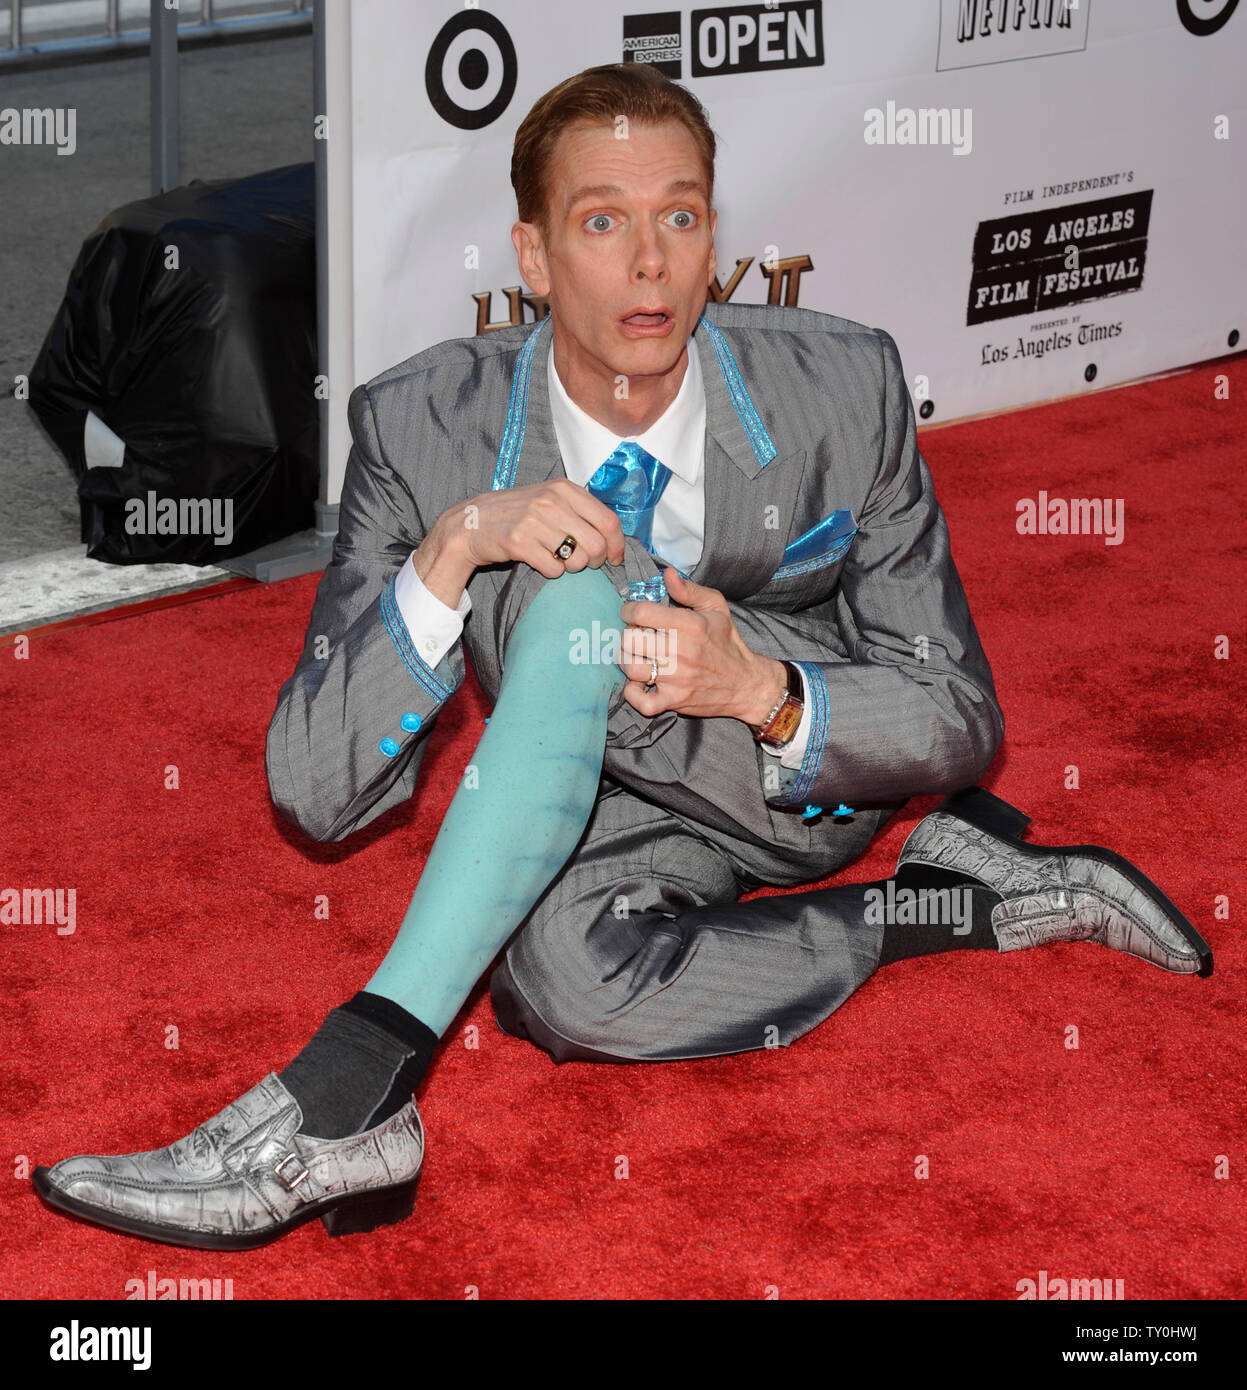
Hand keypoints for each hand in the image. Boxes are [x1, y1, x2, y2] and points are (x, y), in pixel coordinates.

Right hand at [440, 479, 626, 578]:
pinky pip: (554, 570)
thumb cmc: (517, 514)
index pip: (608, 521)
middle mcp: (551, 502)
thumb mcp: (549, 499)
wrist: (472, 523)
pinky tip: (540, 561)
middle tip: (584, 563)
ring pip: (577, 560)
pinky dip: (551, 572)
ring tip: (557, 559)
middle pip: (597, 545)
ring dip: (571, 567)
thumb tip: (613, 536)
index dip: (617, 545)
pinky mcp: (520, 543)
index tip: (615, 558)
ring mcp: (534, 521)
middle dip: (595, 561)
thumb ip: (580, 510)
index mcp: (564, 488)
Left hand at [617, 568, 786, 723]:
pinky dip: (633, 694)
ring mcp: (676, 678)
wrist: (745, 684)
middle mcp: (680, 651)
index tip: (632, 614)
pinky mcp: (674, 701)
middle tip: (637, 635)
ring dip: (627, 660)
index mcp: (689, 625)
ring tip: (637, 656)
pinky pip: (641, 702)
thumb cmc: (727, 643)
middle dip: (628, 634)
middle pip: (630, 639)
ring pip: (630, 667)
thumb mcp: (716, 608)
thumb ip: (689, 590)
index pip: (641, 613)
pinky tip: (638, 683)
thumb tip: (667, 574)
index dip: (629, 610)